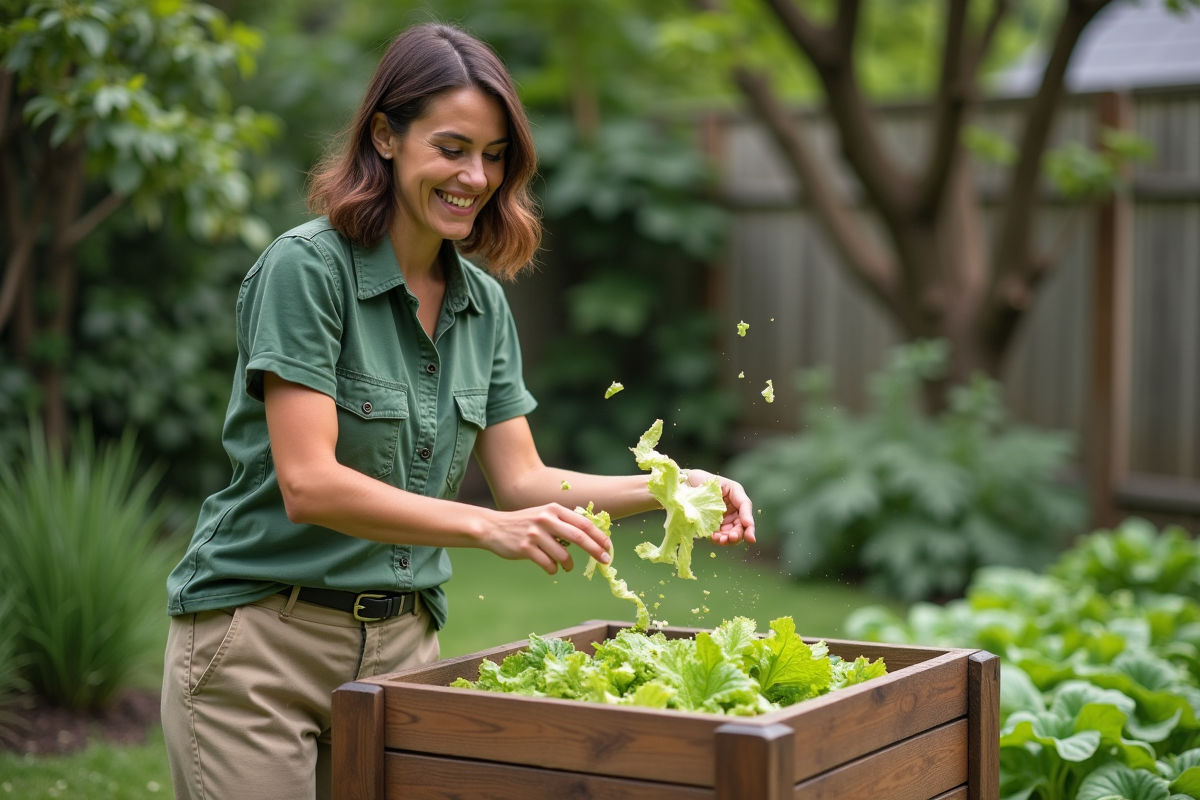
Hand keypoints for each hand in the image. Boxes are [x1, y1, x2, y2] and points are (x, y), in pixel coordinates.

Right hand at [478, 503, 612, 574]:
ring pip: (563, 554)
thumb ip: (564, 522)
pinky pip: (548, 564)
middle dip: (595, 550)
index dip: (599, 536)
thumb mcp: (544, 515)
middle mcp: (546, 519)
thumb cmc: (525, 523)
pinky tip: (551, 567)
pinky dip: (553, 569)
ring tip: (568, 567)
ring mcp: (535, 534)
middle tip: (605, 561)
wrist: (494, 527)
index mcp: (554, 509)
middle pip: (579, 537)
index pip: (583, 523)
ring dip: (570, 565)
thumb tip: (591, 535)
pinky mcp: (525, 548)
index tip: (608, 547)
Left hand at [686, 470, 754, 545]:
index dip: (749, 520)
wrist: (684, 484)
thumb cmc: (701, 479)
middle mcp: (733, 508)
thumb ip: (726, 495)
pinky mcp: (714, 526)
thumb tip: (736, 514)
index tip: (749, 531)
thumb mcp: (717, 483)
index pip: (746, 507)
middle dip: (738, 533)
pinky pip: (719, 535)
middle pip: (741, 524)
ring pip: (732, 532)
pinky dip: (719, 539)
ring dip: (728, 539)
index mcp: (736, 495)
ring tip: (721, 540)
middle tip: (732, 537)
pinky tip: (714, 538)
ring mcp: (724, 518)